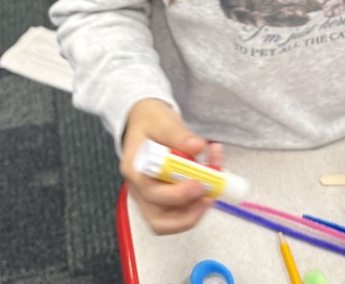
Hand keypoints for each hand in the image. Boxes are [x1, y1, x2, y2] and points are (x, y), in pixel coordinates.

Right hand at [120, 98, 218, 234]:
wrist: (144, 122)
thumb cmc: (150, 122)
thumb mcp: (163, 120)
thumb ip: (179, 134)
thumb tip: (198, 146)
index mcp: (133, 168)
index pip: (149, 190)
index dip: (175, 194)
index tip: (198, 184)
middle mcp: (137, 189)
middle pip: (156, 218)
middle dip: (186, 213)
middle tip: (208, 197)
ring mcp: (147, 198)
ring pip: (166, 223)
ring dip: (191, 215)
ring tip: (211, 196)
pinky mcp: (160, 201)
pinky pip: (174, 215)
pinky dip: (193, 208)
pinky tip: (207, 191)